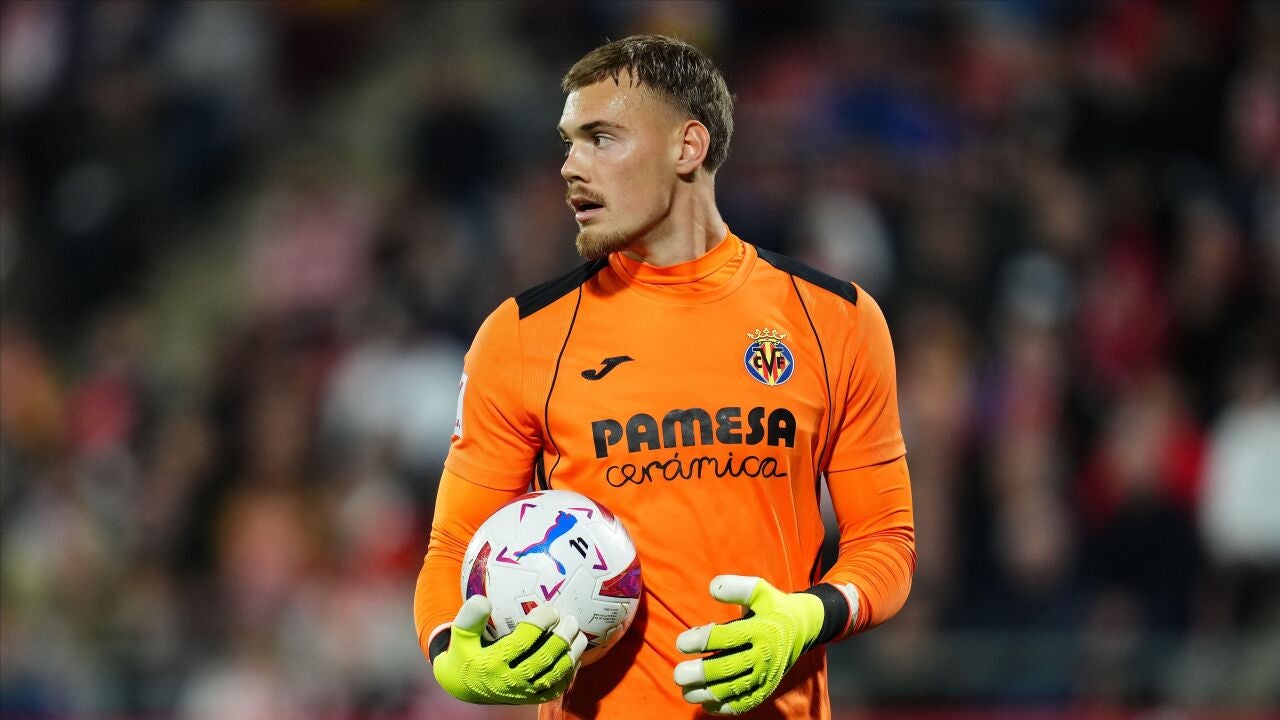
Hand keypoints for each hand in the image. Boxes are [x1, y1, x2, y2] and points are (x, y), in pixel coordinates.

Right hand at [433, 595, 587, 704]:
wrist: (462, 688)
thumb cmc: (463, 655)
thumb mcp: (460, 636)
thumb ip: (469, 617)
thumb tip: (483, 600)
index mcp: (493, 663)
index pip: (522, 642)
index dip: (540, 623)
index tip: (551, 609)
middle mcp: (510, 681)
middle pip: (544, 659)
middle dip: (562, 638)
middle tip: (571, 619)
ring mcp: (523, 693)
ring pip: (554, 675)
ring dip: (570, 654)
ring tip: (579, 634)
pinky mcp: (530, 699)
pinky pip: (555, 688)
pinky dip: (569, 673)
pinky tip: (575, 657)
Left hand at [673, 575, 824, 715]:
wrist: (803, 627)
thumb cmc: (773, 606)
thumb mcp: (759, 590)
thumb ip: (736, 587)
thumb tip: (712, 589)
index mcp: (761, 630)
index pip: (728, 638)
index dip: (701, 641)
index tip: (681, 643)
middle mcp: (765, 655)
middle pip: (728, 669)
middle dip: (701, 674)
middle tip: (678, 674)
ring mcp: (766, 675)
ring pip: (734, 691)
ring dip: (708, 694)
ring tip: (686, 691)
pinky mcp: (767, 688)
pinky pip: (746, 703)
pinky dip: (725, 708)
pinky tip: (706, 705)